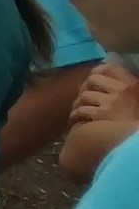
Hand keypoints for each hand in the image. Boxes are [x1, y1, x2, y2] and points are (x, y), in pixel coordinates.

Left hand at [69, 65, 138, 182]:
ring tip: (78, 111)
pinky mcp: (101, 116)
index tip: (93, 77)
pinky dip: (75, 116)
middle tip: (83, 97)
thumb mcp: (136, 100)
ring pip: (84, 96)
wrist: (136, 140)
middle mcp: (121, 90)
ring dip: (78, 103)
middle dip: (85, 87)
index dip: (98, 71)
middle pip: (93, 79)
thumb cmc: (136, 122)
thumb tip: (111, 87)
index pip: (111, 68)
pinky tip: (76, 121)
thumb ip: (128, 92)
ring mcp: (111, 102)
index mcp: (132, 85)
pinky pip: (81, 111)